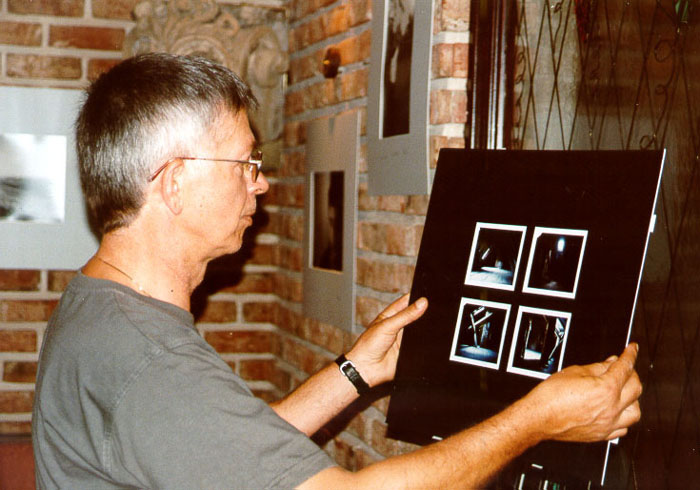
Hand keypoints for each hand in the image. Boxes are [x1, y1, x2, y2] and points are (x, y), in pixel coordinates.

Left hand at [346, 294, 427, 387]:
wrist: (367, 369)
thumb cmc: (368, 345)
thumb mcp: (387, 325)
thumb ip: (405, 315)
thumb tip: (422, 303)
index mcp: (390, 316)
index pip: (406, 302)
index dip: (416, 297)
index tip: (429, 294)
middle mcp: (398, 326)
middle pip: (415, 316)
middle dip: (424, 312)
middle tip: (436, 308)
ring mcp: (404, 340)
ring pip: (420, 331)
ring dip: (426, 328)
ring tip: (436, 322)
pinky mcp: (409, 352)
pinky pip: (421, 345)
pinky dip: (427, 343)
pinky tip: (432, 339)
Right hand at [523, 343, 641, 442]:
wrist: (539, 417)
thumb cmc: (551, 396)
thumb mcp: (574, 371)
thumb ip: (597, 367)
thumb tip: (611, 363)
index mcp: (606, 389)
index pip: (625, 367)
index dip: (630, 355)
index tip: (632, 350)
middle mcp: (611, 408)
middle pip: (636, 388)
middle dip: (632, 374)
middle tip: (624, 368)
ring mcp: (608, 424)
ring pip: (635, 411)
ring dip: (633, 399)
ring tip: (623, 392)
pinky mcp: (602, 435)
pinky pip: (624, 428)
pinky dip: (624, 418)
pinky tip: (616, 411)